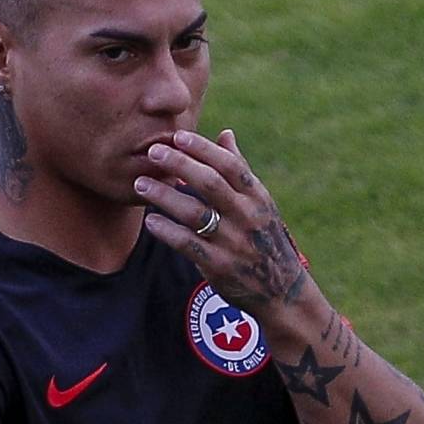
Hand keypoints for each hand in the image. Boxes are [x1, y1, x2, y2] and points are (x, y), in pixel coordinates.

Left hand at [135, 129, 309, 314]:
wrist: (282, 290)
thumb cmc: (264, 238)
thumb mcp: (260, 203)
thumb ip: (240, 169)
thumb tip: (225, 133)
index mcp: (258, 197)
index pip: (230, 165)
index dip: (203, 148)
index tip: (178, 136)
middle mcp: (247, 216)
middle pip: (210, 183)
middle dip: (180, 164)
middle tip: (153, 152)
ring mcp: (234, 242)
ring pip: (195, 213)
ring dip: (165, 196)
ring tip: (141, 184)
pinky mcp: (220, 266)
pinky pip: (188, 245)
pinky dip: (168, 231)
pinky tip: (151, 221)